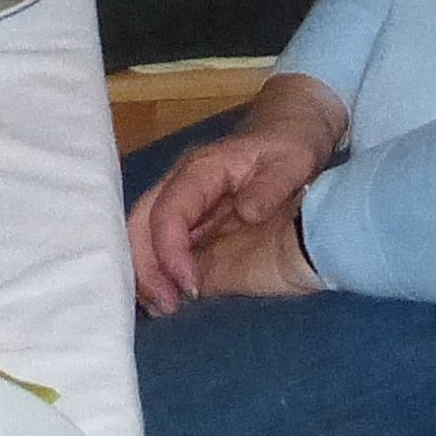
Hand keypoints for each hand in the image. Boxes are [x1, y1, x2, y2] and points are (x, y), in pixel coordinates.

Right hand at [130, 94, 342, 311]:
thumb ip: (271, 187)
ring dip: (147, 273)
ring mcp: (184, 200)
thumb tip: (246, 214)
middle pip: (141, 224)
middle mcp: (182, 183)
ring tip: (164, 309)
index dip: (170, 252)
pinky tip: (170, 298)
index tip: (189, 287)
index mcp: (202, 169)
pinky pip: (163, 243)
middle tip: (166, 307)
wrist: (292, 126)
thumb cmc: (292, 143)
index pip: (169, 211)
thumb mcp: (294, 161)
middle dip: (146, 267)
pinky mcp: (192, 216)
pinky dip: (160, 271)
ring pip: (144, 236)